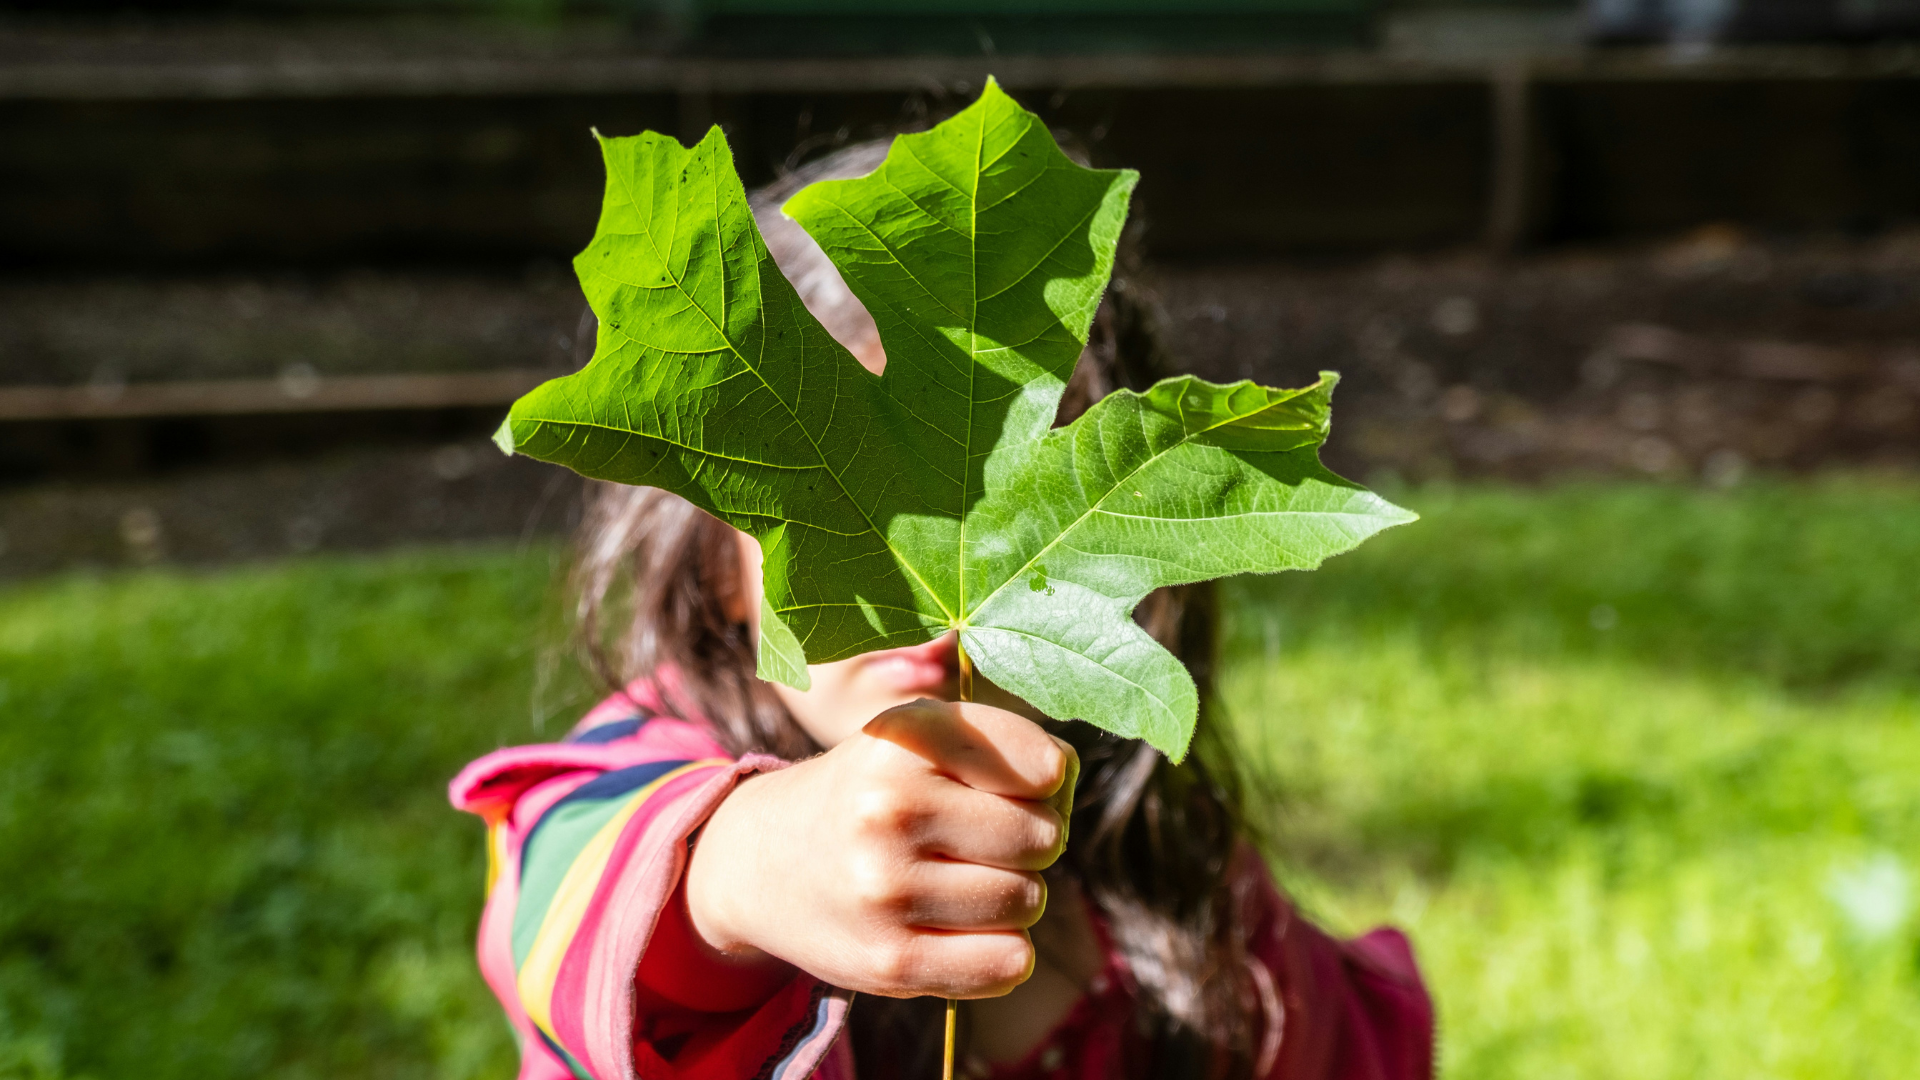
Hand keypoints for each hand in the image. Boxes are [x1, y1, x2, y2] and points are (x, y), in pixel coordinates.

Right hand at [684, 700, 1077, 998]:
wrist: (764, 860)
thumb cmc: (874, 791)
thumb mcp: (921, 736)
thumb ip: (1007, 745)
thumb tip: (1065, 782)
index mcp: (907, 737)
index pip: (1045, 767)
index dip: (1046, 781)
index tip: (1012, 786)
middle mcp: (890, 807)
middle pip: (1044, 838)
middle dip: (1030, 841)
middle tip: (980, 840)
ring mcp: (886, 888)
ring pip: (1028, 901)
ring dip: (1012, 896)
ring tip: (959, 880)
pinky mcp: (890, 961)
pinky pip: (1009, 963)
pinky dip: (1002, 951)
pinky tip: (960, 928)